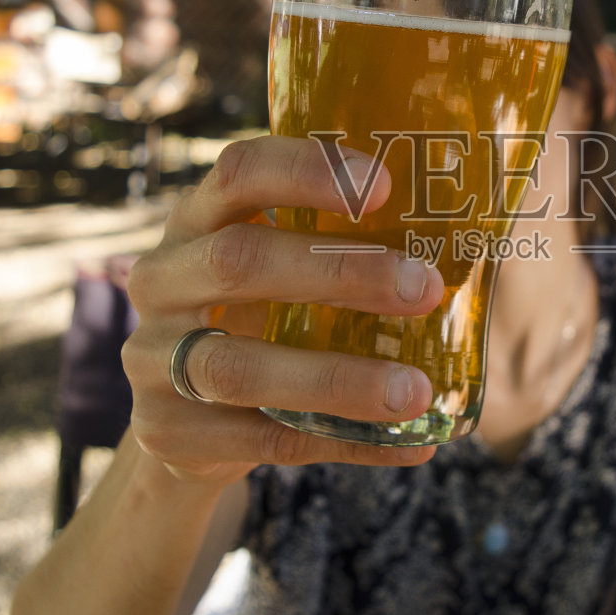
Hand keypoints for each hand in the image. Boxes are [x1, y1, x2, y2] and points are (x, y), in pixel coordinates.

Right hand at [122, 135, 443, 480]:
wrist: (179, 418)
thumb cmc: (254, 317)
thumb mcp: (274, 268)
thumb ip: (335, 244)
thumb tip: (462, 230)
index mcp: (195, 220)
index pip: (238, 172)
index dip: (305, 171)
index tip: (382, 185)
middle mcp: (162, 280)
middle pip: (239, 262)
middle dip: (338, 273)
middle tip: (424, 287)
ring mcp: (153, 360)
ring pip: (241, 368)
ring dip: (338, 379)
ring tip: (417, 390)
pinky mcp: (167, 432)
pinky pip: (266, 439)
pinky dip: (346, 442)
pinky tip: (409, 443)